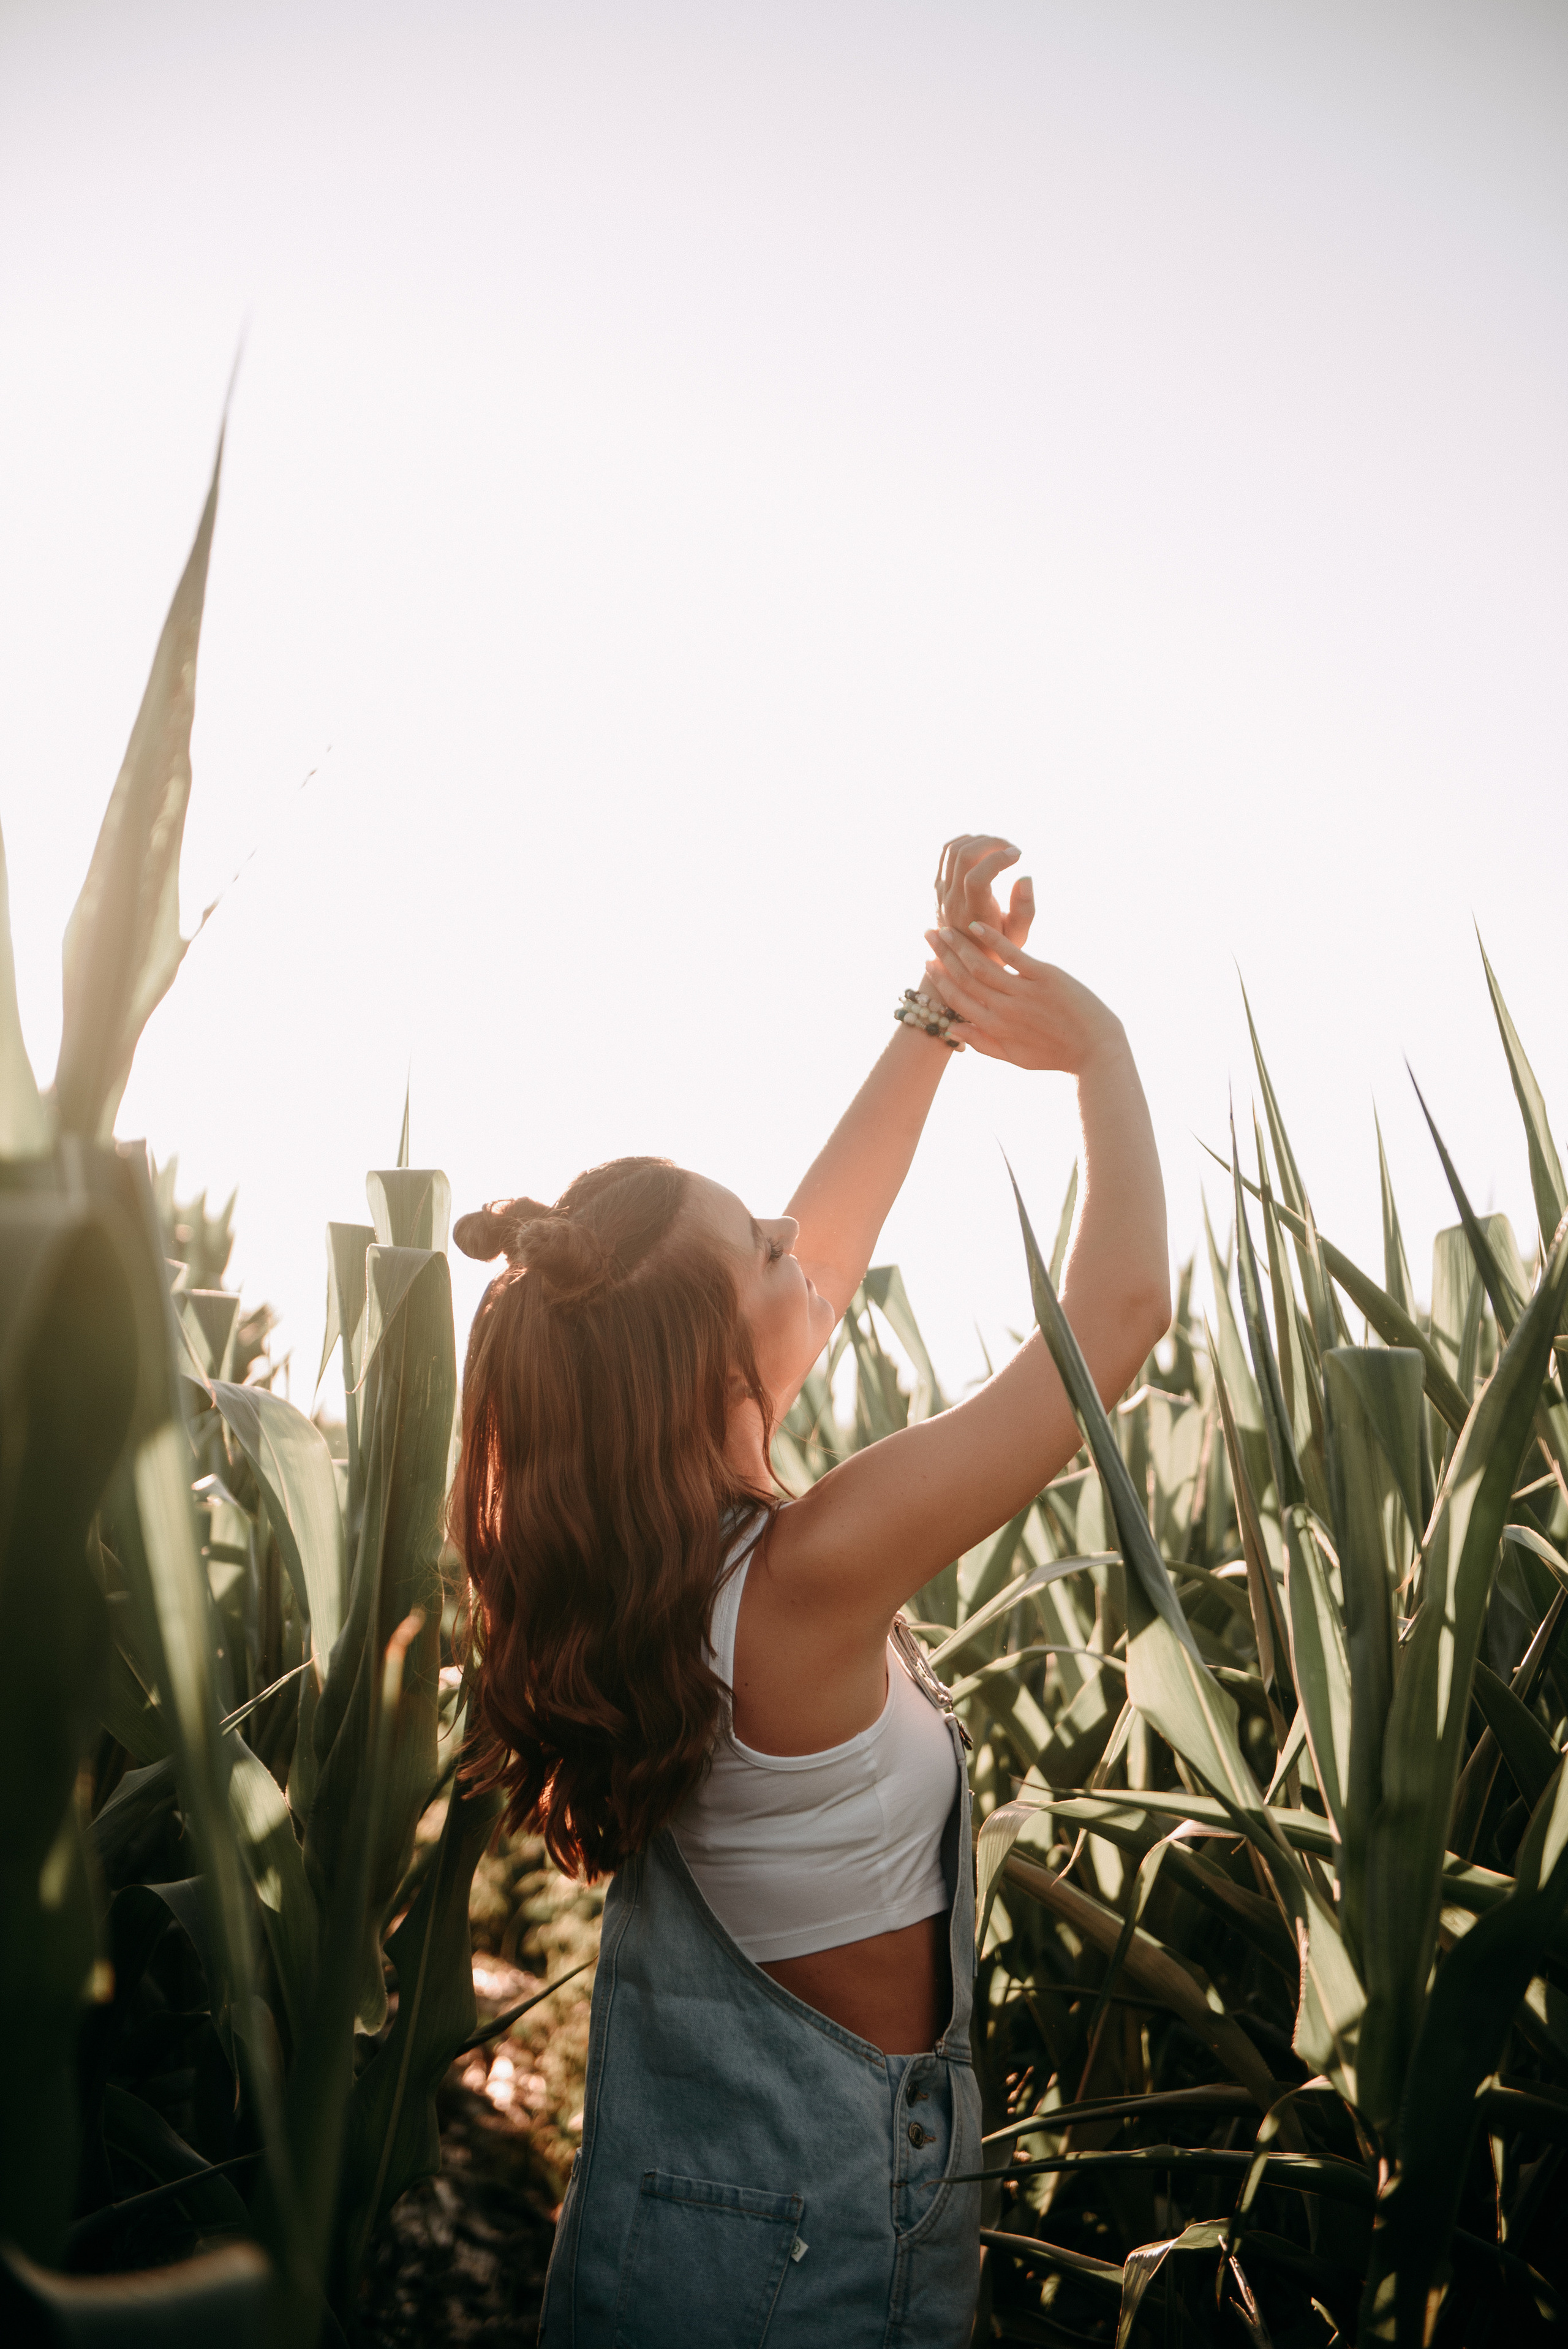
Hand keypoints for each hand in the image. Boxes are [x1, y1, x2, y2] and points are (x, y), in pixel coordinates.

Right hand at [922, 921, 1125, 1074]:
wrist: (1095, 1049)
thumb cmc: (1055, 1054)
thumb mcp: (1014, 1056)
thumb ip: (981, 1043)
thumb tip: (951, 1029)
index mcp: (994, 1028)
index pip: (958, 999)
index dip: (939, 980)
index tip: (927, 962)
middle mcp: (1003, 1010)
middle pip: (964, 978)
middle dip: (943, 955)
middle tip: (928, 936)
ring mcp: (1023, 992)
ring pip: (981, 964)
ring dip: (959, 945)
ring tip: (945, 930)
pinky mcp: (1044, 976)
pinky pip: (1011, 954)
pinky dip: (991, 939)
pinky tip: (975, 926)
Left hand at [934, 836, 1034, 958]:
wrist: (959, 958)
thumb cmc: (994, 948)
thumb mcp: (1017, 937)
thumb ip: (1024, 911)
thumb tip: (1025, 878)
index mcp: (973, 915)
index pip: (976, 878)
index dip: (997, 860)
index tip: (1018, 855)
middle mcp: (952, 901)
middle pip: (963, 856)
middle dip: (992, 843)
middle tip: (1012, 850)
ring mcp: (941, 891)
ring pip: (953, 850)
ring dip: (980, 840)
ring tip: (1001, 848)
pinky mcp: (937, 884)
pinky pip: (946, 852)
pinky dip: (965, 841)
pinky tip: (983, 848)